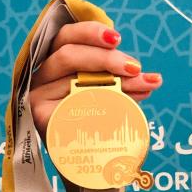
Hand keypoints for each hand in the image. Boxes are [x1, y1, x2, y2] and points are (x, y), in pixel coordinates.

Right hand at [30, 21, 161, 138]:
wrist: (85, 159)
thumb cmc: (99, 120)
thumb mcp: (111, 94)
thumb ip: (124, 82)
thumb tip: (153, 80)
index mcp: (58, 61)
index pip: (67, 37)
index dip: (91, 32)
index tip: (118, 39)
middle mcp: (44, 74)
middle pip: (67, 52)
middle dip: (106, 57)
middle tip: (134, 68)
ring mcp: (38, 94)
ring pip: (72, 77)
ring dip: (112, 78)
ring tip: (141, 85)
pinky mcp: (40, 115)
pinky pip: (69, 102)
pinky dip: (98, 101)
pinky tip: (121, 107)